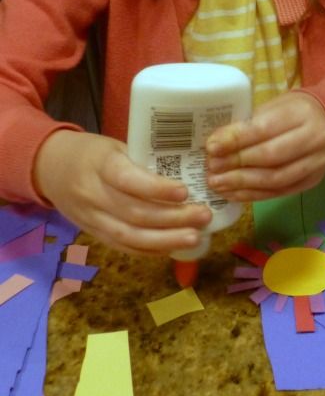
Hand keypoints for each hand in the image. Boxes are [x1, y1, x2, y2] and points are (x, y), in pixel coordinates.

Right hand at [33, 130, 211, 255]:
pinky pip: (124, 247)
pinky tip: (174, 247)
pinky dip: (151, 250)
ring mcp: (92, 218)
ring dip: (166, 240)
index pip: (127, 179)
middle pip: (135, 213)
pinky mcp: (94, 234)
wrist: (50, 169)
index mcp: (99, 164)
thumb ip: (145, 160)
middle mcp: (93, 194)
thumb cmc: (93, 154)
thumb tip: (191, 172)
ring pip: (130, 236)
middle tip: (204, 216)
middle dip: (173, 218)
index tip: (184, 191)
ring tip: (196, 238)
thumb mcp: (116, 146)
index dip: (156, 188)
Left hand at [206, 92, 324, 200]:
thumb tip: (216, 144)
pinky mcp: (311, 181)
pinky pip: (279, 193)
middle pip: (271, 157)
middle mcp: (313, 139)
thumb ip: (250, 123)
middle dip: (237, 164)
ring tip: (217, 184)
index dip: (236, 140)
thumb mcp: (275, 106)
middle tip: (211, 169)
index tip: (211, 147)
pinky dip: (253, 195)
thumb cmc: (295, 111)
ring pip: (276, 179)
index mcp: (301, 113)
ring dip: (242, 184)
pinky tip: (233, 194)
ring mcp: (315, 163)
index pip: (265, 129)